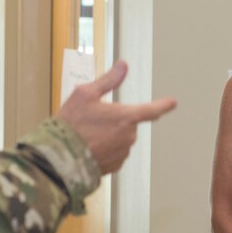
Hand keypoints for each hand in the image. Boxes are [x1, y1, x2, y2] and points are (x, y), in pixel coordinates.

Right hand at [57, 61, 176, 174]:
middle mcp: (128, 137)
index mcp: (126, 117)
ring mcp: (122, 153)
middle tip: (90, 121)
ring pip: (119, 139)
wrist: (59, 156)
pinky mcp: (114, 166)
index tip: (172, 103)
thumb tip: (123, 66)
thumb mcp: (85, 94)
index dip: (163, 105)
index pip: (151, 110)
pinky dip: (103, 150)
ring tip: (85, 136)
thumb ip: (108, 80)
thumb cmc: (71, 123)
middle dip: (113, 121)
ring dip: (108, 136)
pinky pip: (113, 154)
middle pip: (127, 124)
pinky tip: (87, 149)